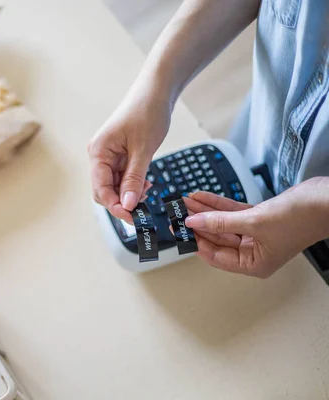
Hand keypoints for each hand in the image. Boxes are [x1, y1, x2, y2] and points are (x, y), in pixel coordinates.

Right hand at [88, 81, 171, 220]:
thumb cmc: (147, 113)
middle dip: (121, 201)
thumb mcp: (143, 149)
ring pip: (113, 186)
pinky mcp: (117, 155)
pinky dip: (132, 184)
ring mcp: (107, 155)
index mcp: (98, 152)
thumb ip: (134, 178)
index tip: (133, 217)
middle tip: (142, 208)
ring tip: (147, 191)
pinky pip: (121, 177)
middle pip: (103, 190)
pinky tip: (145, 183)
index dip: (115, 206)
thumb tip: (128, 204)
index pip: (100, 189)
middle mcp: (98, 155)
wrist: (155, 91)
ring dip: (128, 193)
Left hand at [183, 178, 328, 277]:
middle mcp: (253, 252)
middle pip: (215, 238)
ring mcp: (255, 234)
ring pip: (221, 223)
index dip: (195, 242)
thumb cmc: (300, 219)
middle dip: (195, 223)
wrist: (326, 200)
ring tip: (183, 202)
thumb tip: (194, 222)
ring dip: (203, 211)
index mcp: (253, 264)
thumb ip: (220, 222)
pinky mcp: (258, 218)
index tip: (178, 230)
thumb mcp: (254, 222)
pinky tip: (200, 197)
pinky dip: (216, 205)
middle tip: (176, 213)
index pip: (214, 256)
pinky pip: (231, 212)